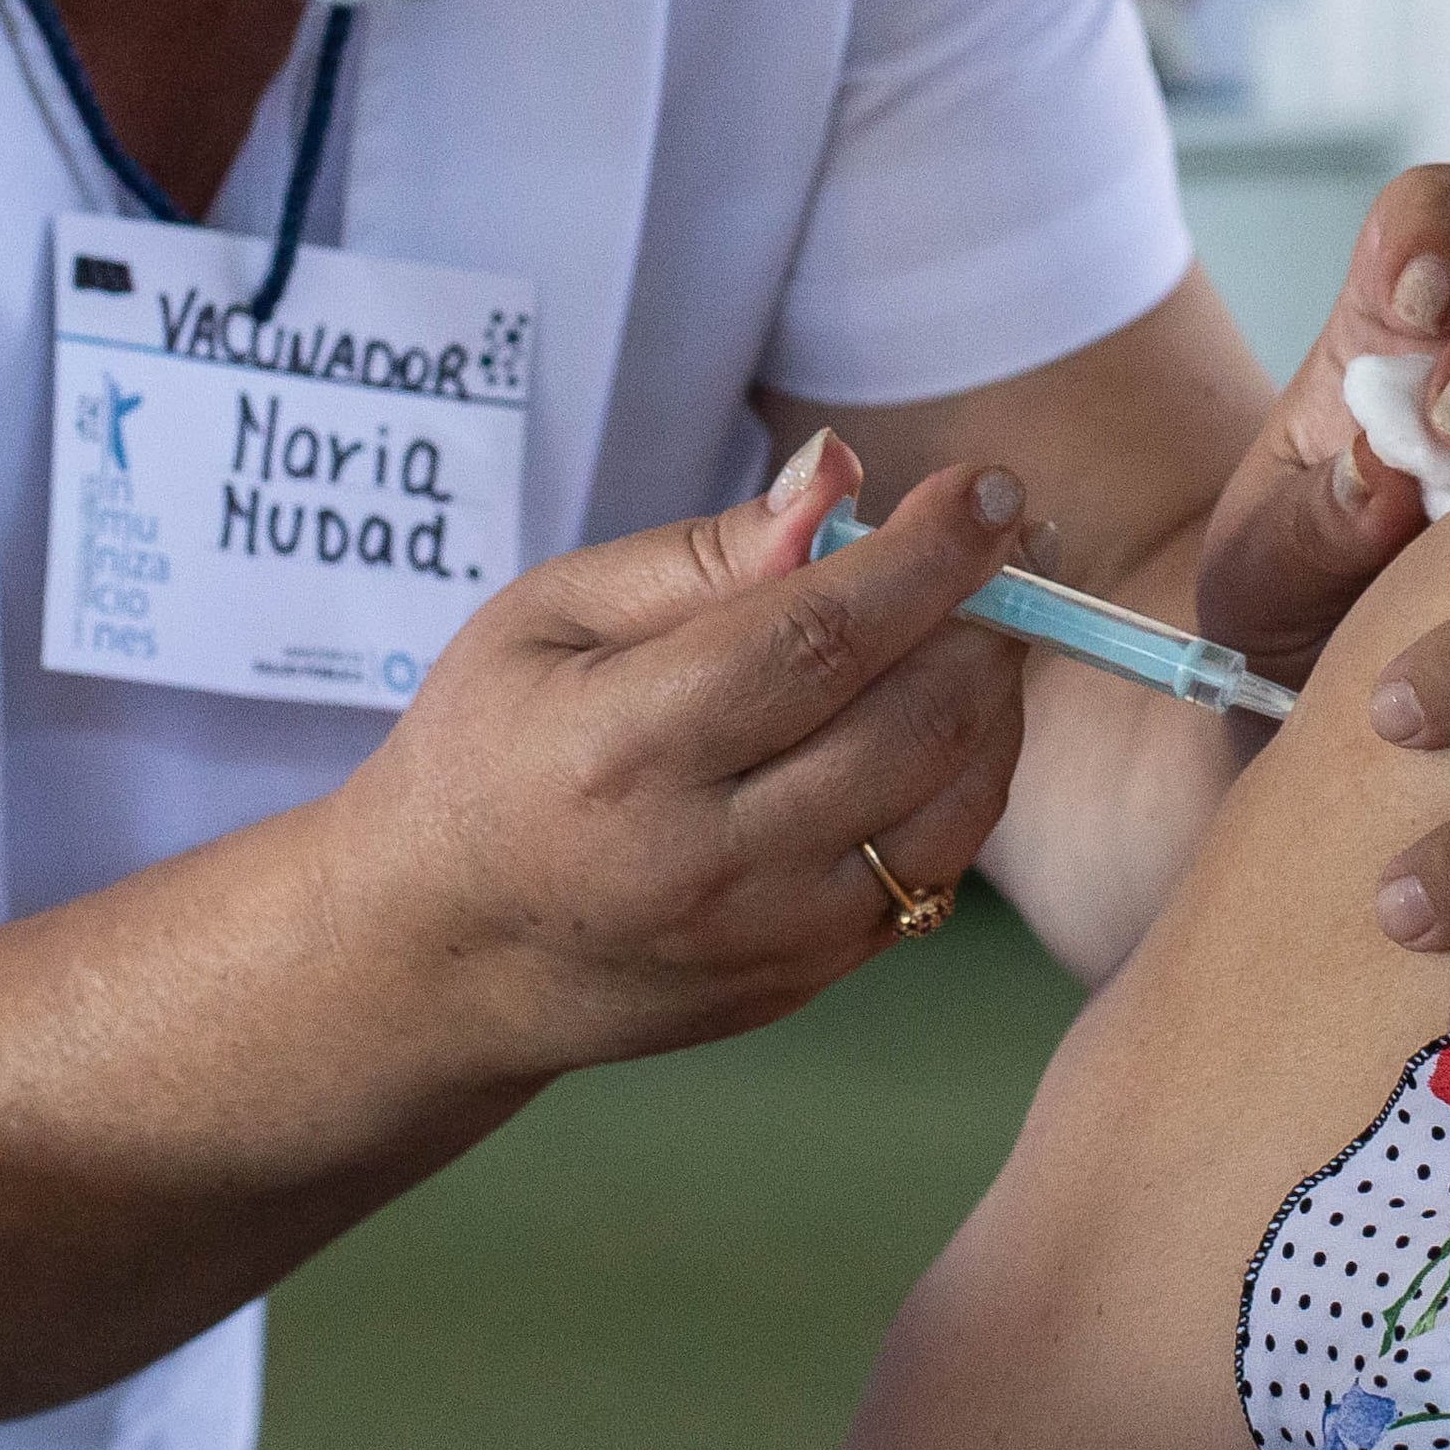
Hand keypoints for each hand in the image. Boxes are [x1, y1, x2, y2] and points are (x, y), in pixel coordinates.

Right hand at [339, 432, 1031, 1081]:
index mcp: (625, 751)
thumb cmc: (486, 752)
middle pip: (915, 720)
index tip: (993, 487)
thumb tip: (838, 474)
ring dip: (996, 691)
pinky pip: (939, 865)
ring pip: (954, 799)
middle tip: (1007, 538)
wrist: (441, 954)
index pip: (823, 638)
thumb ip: (705, 552)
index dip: (929, 554)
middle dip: (990, 612)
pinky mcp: (806, 976)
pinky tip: (938, 709)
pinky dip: (968, 773)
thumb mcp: (550, 616)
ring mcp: (768, 935)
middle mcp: (708, 860)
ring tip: (979, 616)